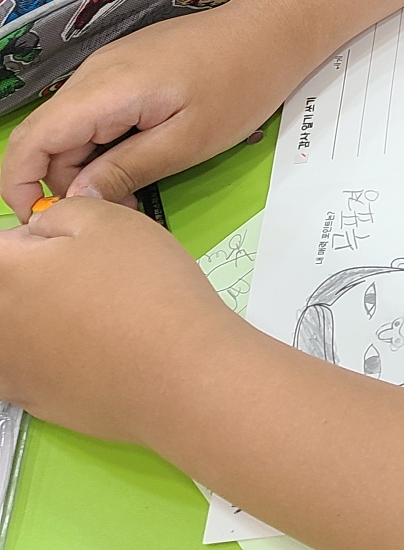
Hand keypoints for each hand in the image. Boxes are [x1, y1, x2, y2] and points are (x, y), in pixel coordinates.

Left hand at [0, 198, 239, 441]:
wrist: (176, 372)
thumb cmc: (146, 285)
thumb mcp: (110, 220)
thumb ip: (60, 213)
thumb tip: (40, 232)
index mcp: (4, 272)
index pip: (1, 244)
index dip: (35, 236)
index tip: (69, 241)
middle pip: (6, 286)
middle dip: (36, 274)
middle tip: (86, 274)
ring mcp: (6, 367)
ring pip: (11, 328)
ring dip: (38, 314)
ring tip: (88, 312)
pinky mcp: (27, 400)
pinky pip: (20, 366)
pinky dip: (41, 353)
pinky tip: (82, 349)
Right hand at [1, 8, 286, 215]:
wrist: (273, 30)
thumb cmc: (240, 85)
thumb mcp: (186, 141)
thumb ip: (125, 170)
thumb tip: (74, 201)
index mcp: (104, 89)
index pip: (29, 140)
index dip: (21, 187)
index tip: (46, 222)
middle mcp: (95, 72)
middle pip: (48, 137)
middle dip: (65, 182)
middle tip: (115, 211)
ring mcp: (110, 65)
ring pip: (72, 126)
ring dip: (89, 164)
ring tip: (135, 188)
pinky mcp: (128, 66)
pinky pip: (96, 111)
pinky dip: (106, 141)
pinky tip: (143, 156)